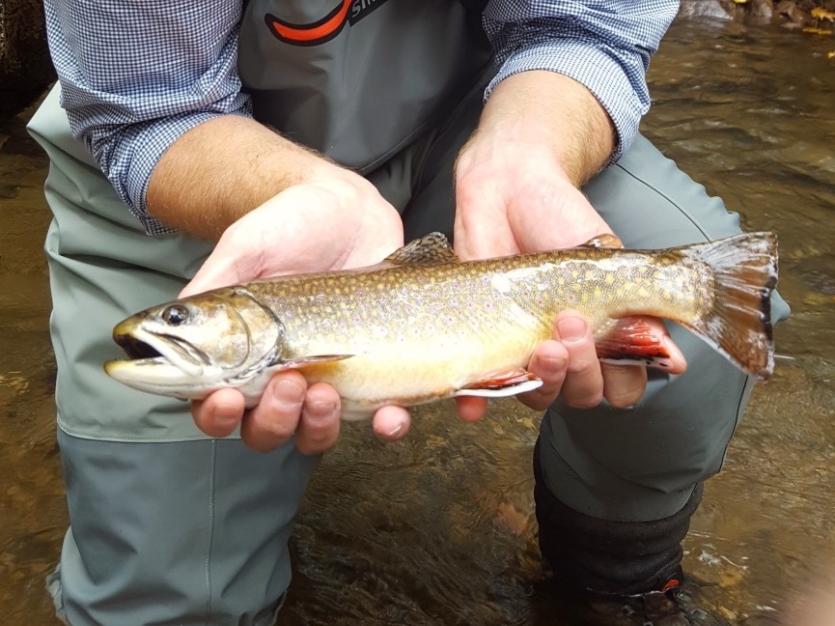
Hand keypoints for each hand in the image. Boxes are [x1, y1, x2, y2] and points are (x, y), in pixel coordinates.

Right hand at [181, 172, 412, 451]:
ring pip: (313, 432)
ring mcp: (326, 378)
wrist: (346, 209)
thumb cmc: (286, 226)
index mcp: (237, 355)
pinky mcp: (370, 371)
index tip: (227, 396)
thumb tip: (180, 317)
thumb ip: (214, 282)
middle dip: (273, 418)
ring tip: (325, 392)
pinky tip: (389, 417)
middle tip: (288, 381)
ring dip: (317, 425)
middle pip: (264, 429)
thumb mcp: (246, 247)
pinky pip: (379, 416)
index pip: (214, 405)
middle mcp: (277, 375)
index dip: (215, 415)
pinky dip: (386, 425)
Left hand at [453, 130, 685, 417]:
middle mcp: (568, 348)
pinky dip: (476, 401)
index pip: (621, 385)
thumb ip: (637, 306)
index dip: (621, 377)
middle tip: (570, 323)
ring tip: (540, 345)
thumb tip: (674, 361)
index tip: (616, 342)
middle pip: (583, 394)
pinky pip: (480, 389)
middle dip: (581, 370)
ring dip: (545, 381)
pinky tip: (471, 405)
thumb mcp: (608, 260)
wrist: (506, 192)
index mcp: (605, 334)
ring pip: (540, 395)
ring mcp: (525, 349)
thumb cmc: (560, 220)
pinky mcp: (484, 345)